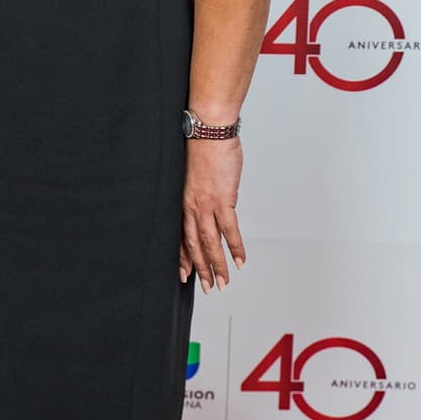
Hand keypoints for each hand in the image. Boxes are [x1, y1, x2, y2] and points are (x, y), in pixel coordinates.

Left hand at [180, 137, 243, 292]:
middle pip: (194, 245)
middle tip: (207, 288)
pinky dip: (234, 247)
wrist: (208, 131)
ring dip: (217, 265)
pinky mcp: (223, 199)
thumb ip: (201, 193)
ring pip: (210, 242)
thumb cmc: (204, 148)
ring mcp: (206, 204)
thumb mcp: (196, 176)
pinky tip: (239, 261)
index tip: (184, 274)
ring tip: (223, 283)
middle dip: (200, 269)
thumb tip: (214, 203)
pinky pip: (229, 229)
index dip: (183, 257)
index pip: (181, 236)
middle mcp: (191, 207)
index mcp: (183, 201)